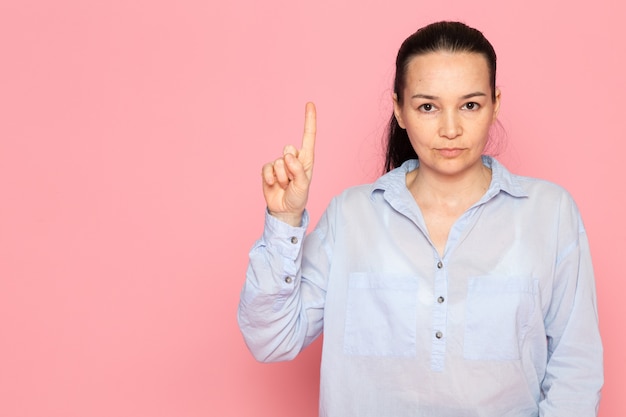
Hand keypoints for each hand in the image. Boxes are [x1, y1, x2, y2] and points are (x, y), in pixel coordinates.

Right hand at [261, 102, 315, 225]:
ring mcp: (279, 163)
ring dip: (282, 177)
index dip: (309, 120)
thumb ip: (298, 170)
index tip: (310, 104)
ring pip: (278, 162)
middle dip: (290, 168)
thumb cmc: (298, 196)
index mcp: (306, 159)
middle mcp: (293, 158)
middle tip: (292, 181)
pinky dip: (270, 178)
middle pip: (289, 149)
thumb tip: (287, 155)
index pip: (308, 136)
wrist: (284, 210)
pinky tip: (274, 185)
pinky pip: (267, 168)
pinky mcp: (268, 170)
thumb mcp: (303, 185)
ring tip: (285, 186)